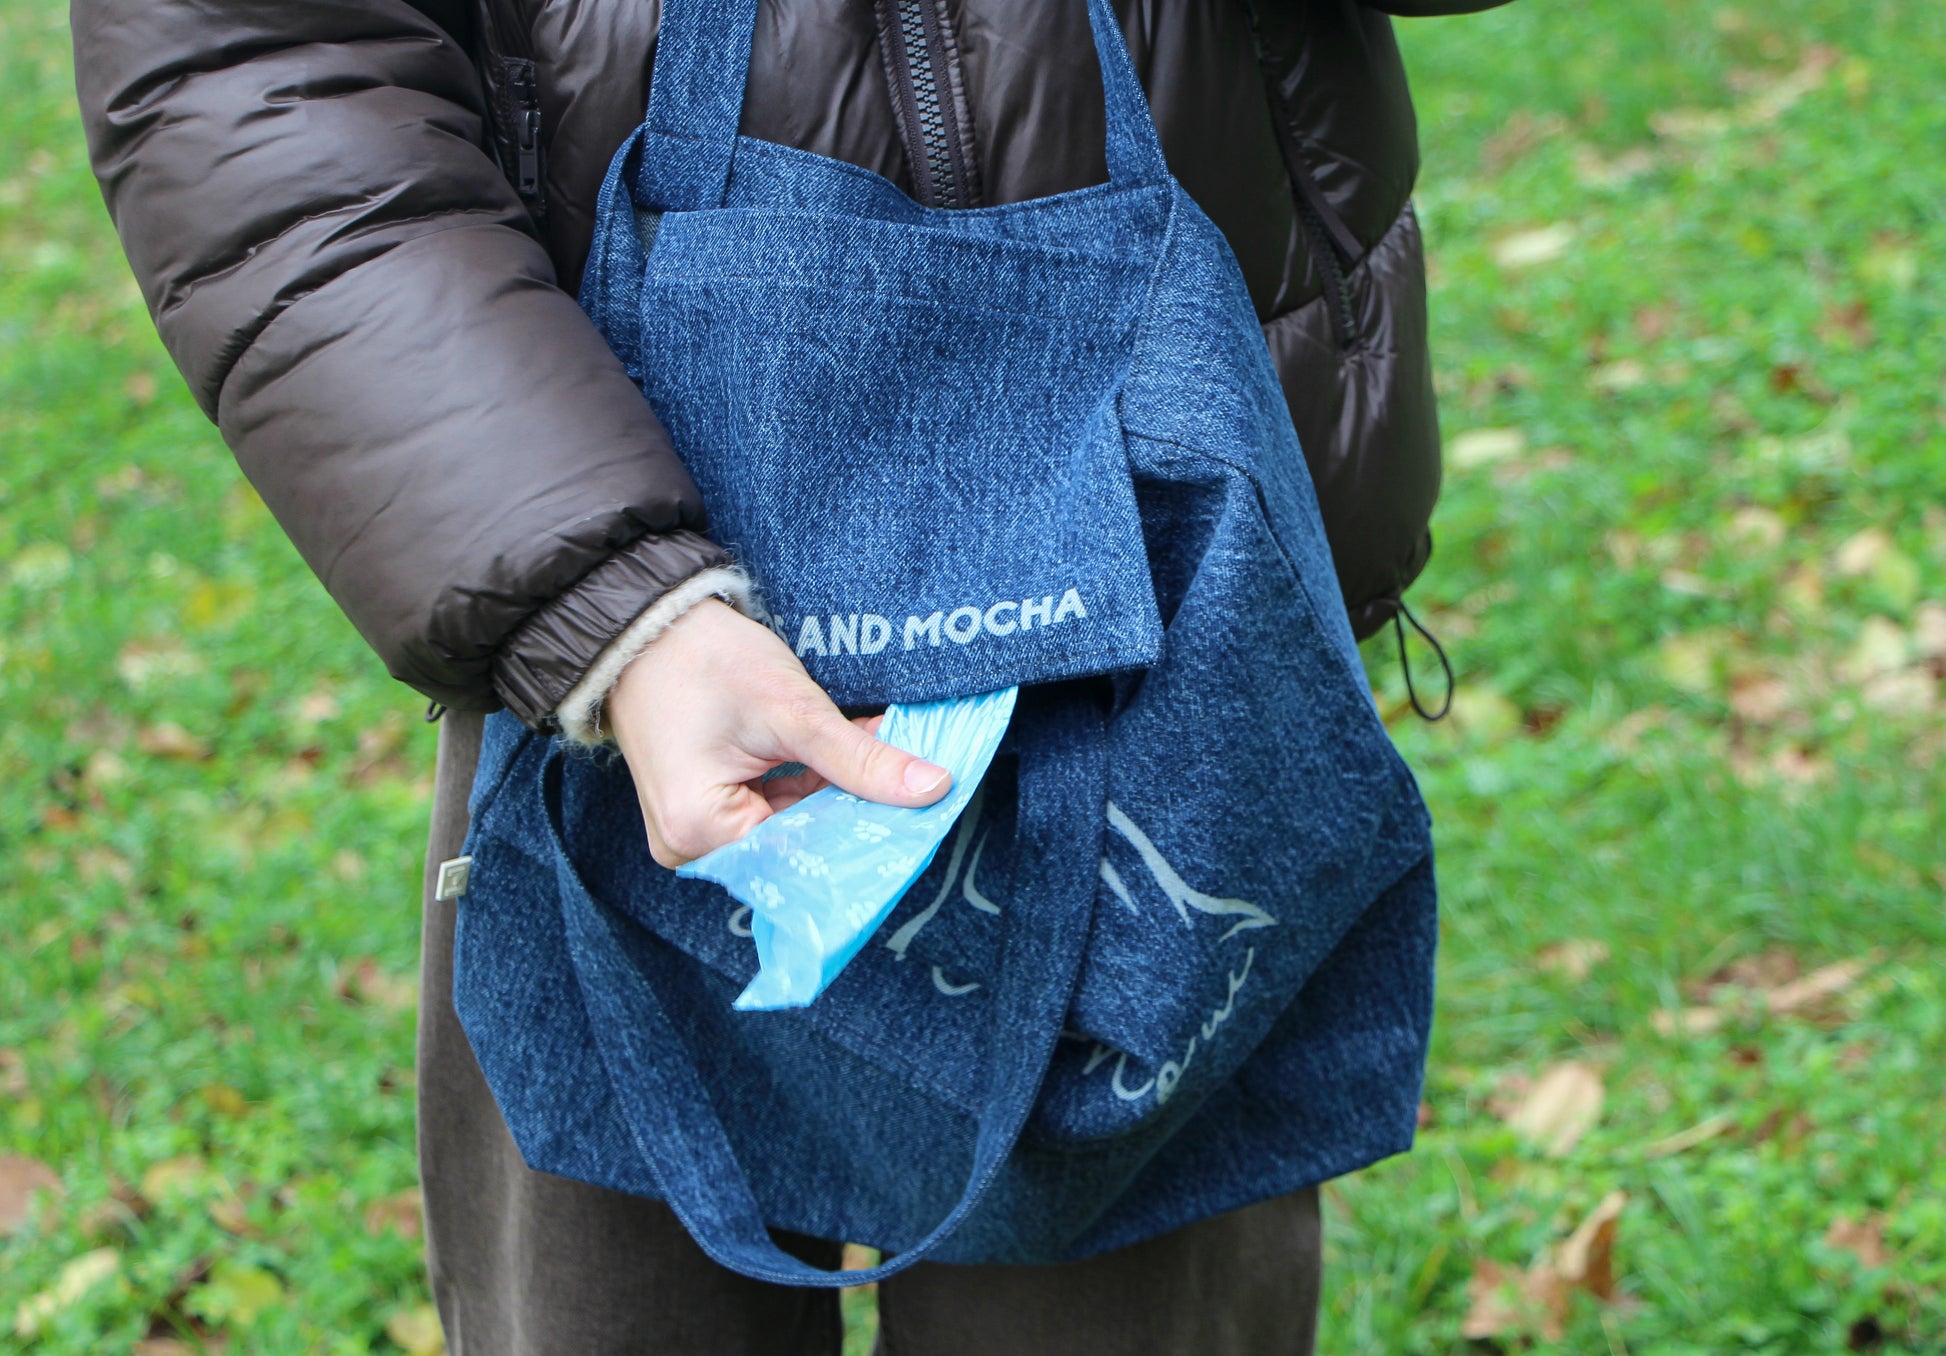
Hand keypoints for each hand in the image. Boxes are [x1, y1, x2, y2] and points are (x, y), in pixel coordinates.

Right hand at [604, 598, 950, 866]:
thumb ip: (860, 758)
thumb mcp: (792, 709)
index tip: (920, 813)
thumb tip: (932, 788)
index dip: (864, 834)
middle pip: (796, 845)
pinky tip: (846, 759)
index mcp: (700, 832)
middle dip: (853, 809)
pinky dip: (809, 785)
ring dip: (835, 794)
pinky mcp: (704, 809)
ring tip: (881, 756)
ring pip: (789, 827)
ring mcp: (694, 830)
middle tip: (911, 780)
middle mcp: (690, 846)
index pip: (803, 855)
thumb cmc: (704, 659)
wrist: (648, 625)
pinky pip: (770, 810)